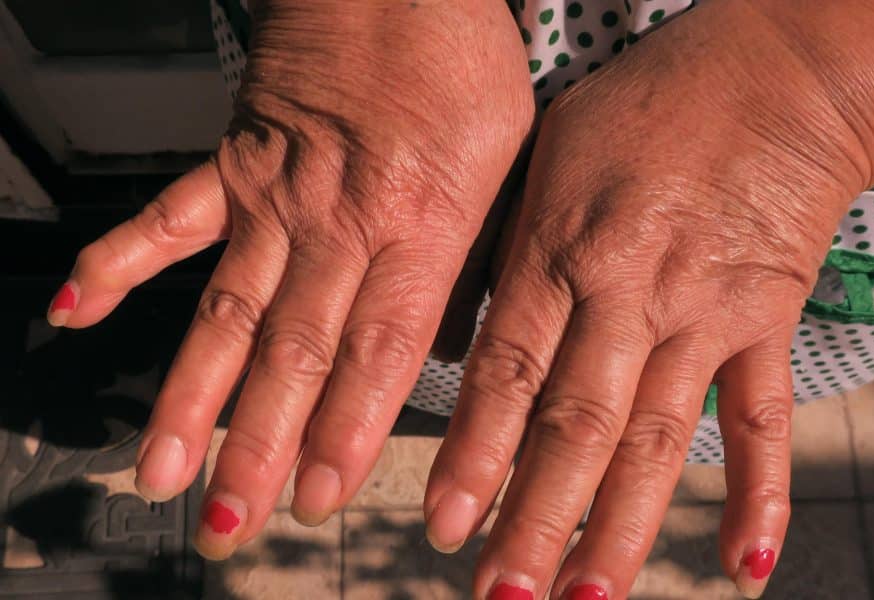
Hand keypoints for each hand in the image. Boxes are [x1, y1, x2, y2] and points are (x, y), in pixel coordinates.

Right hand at [48, 0, 532, 558]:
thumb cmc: (460, 61)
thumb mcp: (510, 164)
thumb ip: (477, 262)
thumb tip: (455, 350)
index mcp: (420, 220)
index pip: (379, 349)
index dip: (345, 431)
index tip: (318, 496)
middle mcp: (339, 217)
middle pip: (293, 350)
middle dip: (262, 445)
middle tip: (235, 519)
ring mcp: (276, 191)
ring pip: (228, 309)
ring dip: (192, 395)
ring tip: (162, 467)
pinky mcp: (234, 159)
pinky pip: (168, 217)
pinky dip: (118, 263)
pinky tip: (78, 312)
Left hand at [425, 2, 873, 597]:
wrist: (780, 73)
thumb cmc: (648, 106)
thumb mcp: (551, 153)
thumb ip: (512, 247)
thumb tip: (466, 336)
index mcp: (562, 247)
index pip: (506, 369)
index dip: (473, 454)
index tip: (443, 530)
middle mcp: (629, 290)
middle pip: (576, 421)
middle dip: (536, 515)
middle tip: (503, 595)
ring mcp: (704, 311)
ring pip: (658, 436)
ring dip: (623, 526)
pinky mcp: (768, 320)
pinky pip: (764, 418)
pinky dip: (760, 492)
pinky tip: (745, 566)